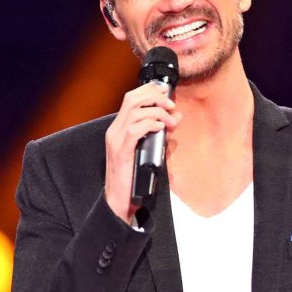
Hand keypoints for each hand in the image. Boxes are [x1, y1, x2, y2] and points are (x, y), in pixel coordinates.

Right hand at [104, 84, 179, 222]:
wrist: (119, 200)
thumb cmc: (134, 177)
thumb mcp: (150, 150)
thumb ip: (162, 133)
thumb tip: (176, 117)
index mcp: (119, 129)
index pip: (131, 98)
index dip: (149, 91)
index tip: (166, 93)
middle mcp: (115, 131)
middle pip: (132, 99)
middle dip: (154, 96)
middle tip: (170, 105)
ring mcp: (116, 140)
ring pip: (134, 111)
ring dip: (157, 112)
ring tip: (169, 122)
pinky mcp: (121, 151)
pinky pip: (135, 130)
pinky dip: (150, 125)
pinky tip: (160, 129)